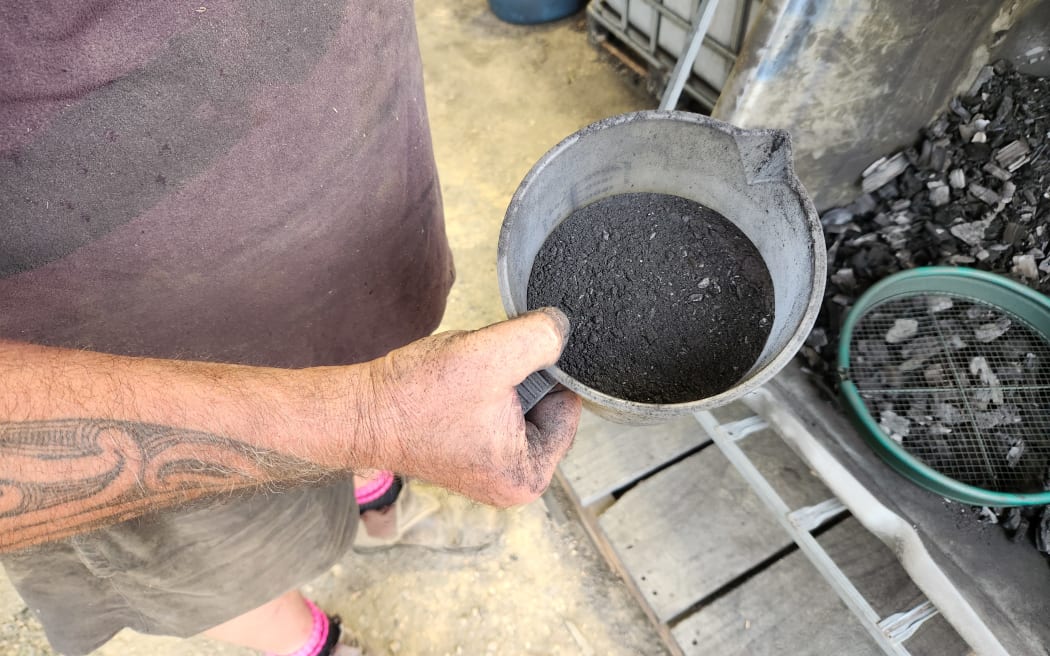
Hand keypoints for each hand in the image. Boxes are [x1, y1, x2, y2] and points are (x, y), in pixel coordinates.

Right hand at [358, 308, 580, 505]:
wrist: (360, 410)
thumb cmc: (417, 395)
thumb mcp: (491, 356)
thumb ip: (542, 338)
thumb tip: (563, 329)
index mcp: (530, 476)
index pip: (569, 406)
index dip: (541, 376)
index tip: (502, 372)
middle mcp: (514, 484)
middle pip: (546, 408)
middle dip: (518, 382)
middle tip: (479, 379)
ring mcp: (491, 473)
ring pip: (520, 405)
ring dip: (497, 383)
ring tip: (463, 387)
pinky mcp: (470, 456)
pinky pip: (495, 412)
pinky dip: (480, 392)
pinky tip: (453, 394)